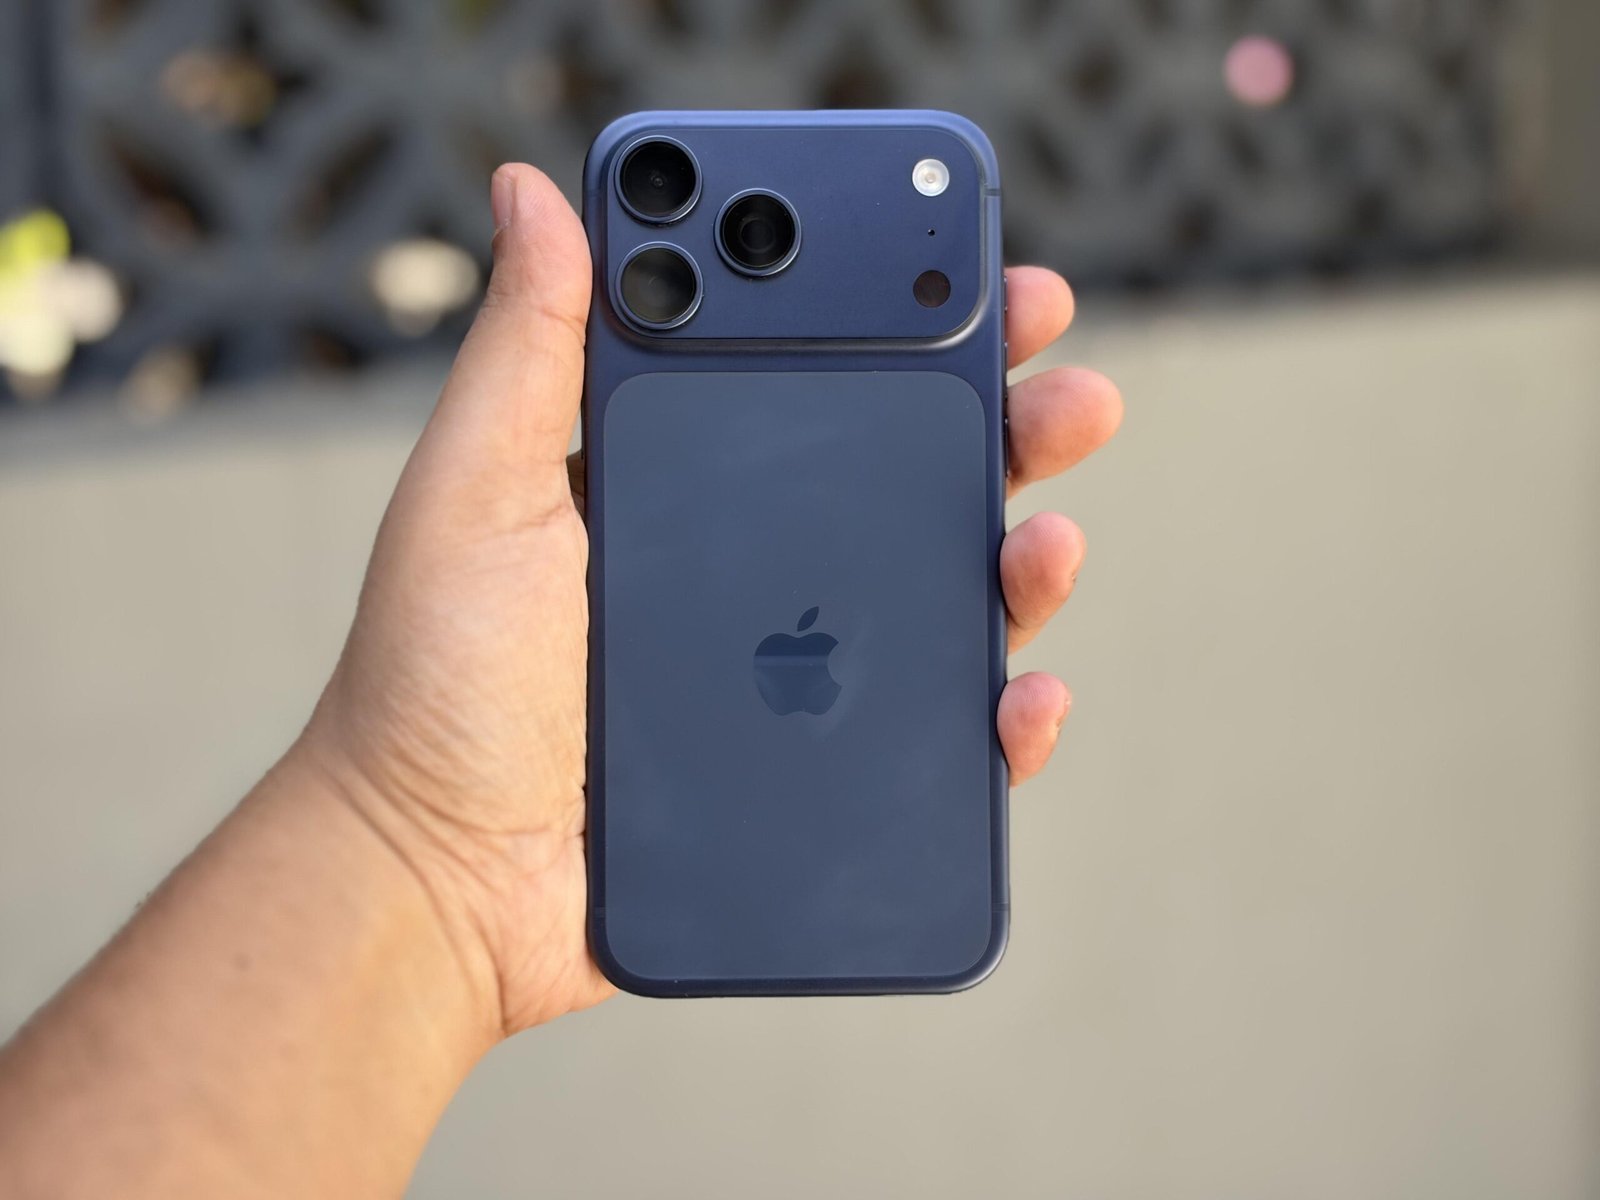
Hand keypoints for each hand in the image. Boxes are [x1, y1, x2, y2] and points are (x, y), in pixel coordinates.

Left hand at [298, 164, 1122, 1035]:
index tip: (971, 277)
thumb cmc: (435, 684)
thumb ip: (527, 347)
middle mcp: (753, 568)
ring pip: (945, 601)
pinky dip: (1002, 719)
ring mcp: (795, 676)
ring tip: (1051, 540)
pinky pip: (938, 740)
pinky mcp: (819, 776)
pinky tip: (1026, 696)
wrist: (442, 882)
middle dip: (1006, 425)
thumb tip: (534, 192)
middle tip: (1069, 391)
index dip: (901, 323)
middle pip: (908, 478)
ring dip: (1024, 559)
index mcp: (683, 481)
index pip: (814, 378)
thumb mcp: (479, 490)